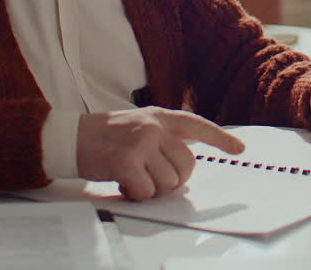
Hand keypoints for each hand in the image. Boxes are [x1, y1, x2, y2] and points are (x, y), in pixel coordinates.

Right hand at [76, 107, 244, 200]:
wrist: (71, 136)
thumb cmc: (106, 136)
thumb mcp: (139, 125)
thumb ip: (164, 138)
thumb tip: (185, 167)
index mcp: (160, 116)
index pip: (198, 125)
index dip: (221, 138)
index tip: (239, 149)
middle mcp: (154, 127)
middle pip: (187, 166)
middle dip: (172, 180)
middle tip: (150, 176)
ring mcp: (141, 143)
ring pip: (168, 182)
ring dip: (151, 188)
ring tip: (133, 177)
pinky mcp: (127, 161)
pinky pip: (147, 191)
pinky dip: (136, 194)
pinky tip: (122, 183)